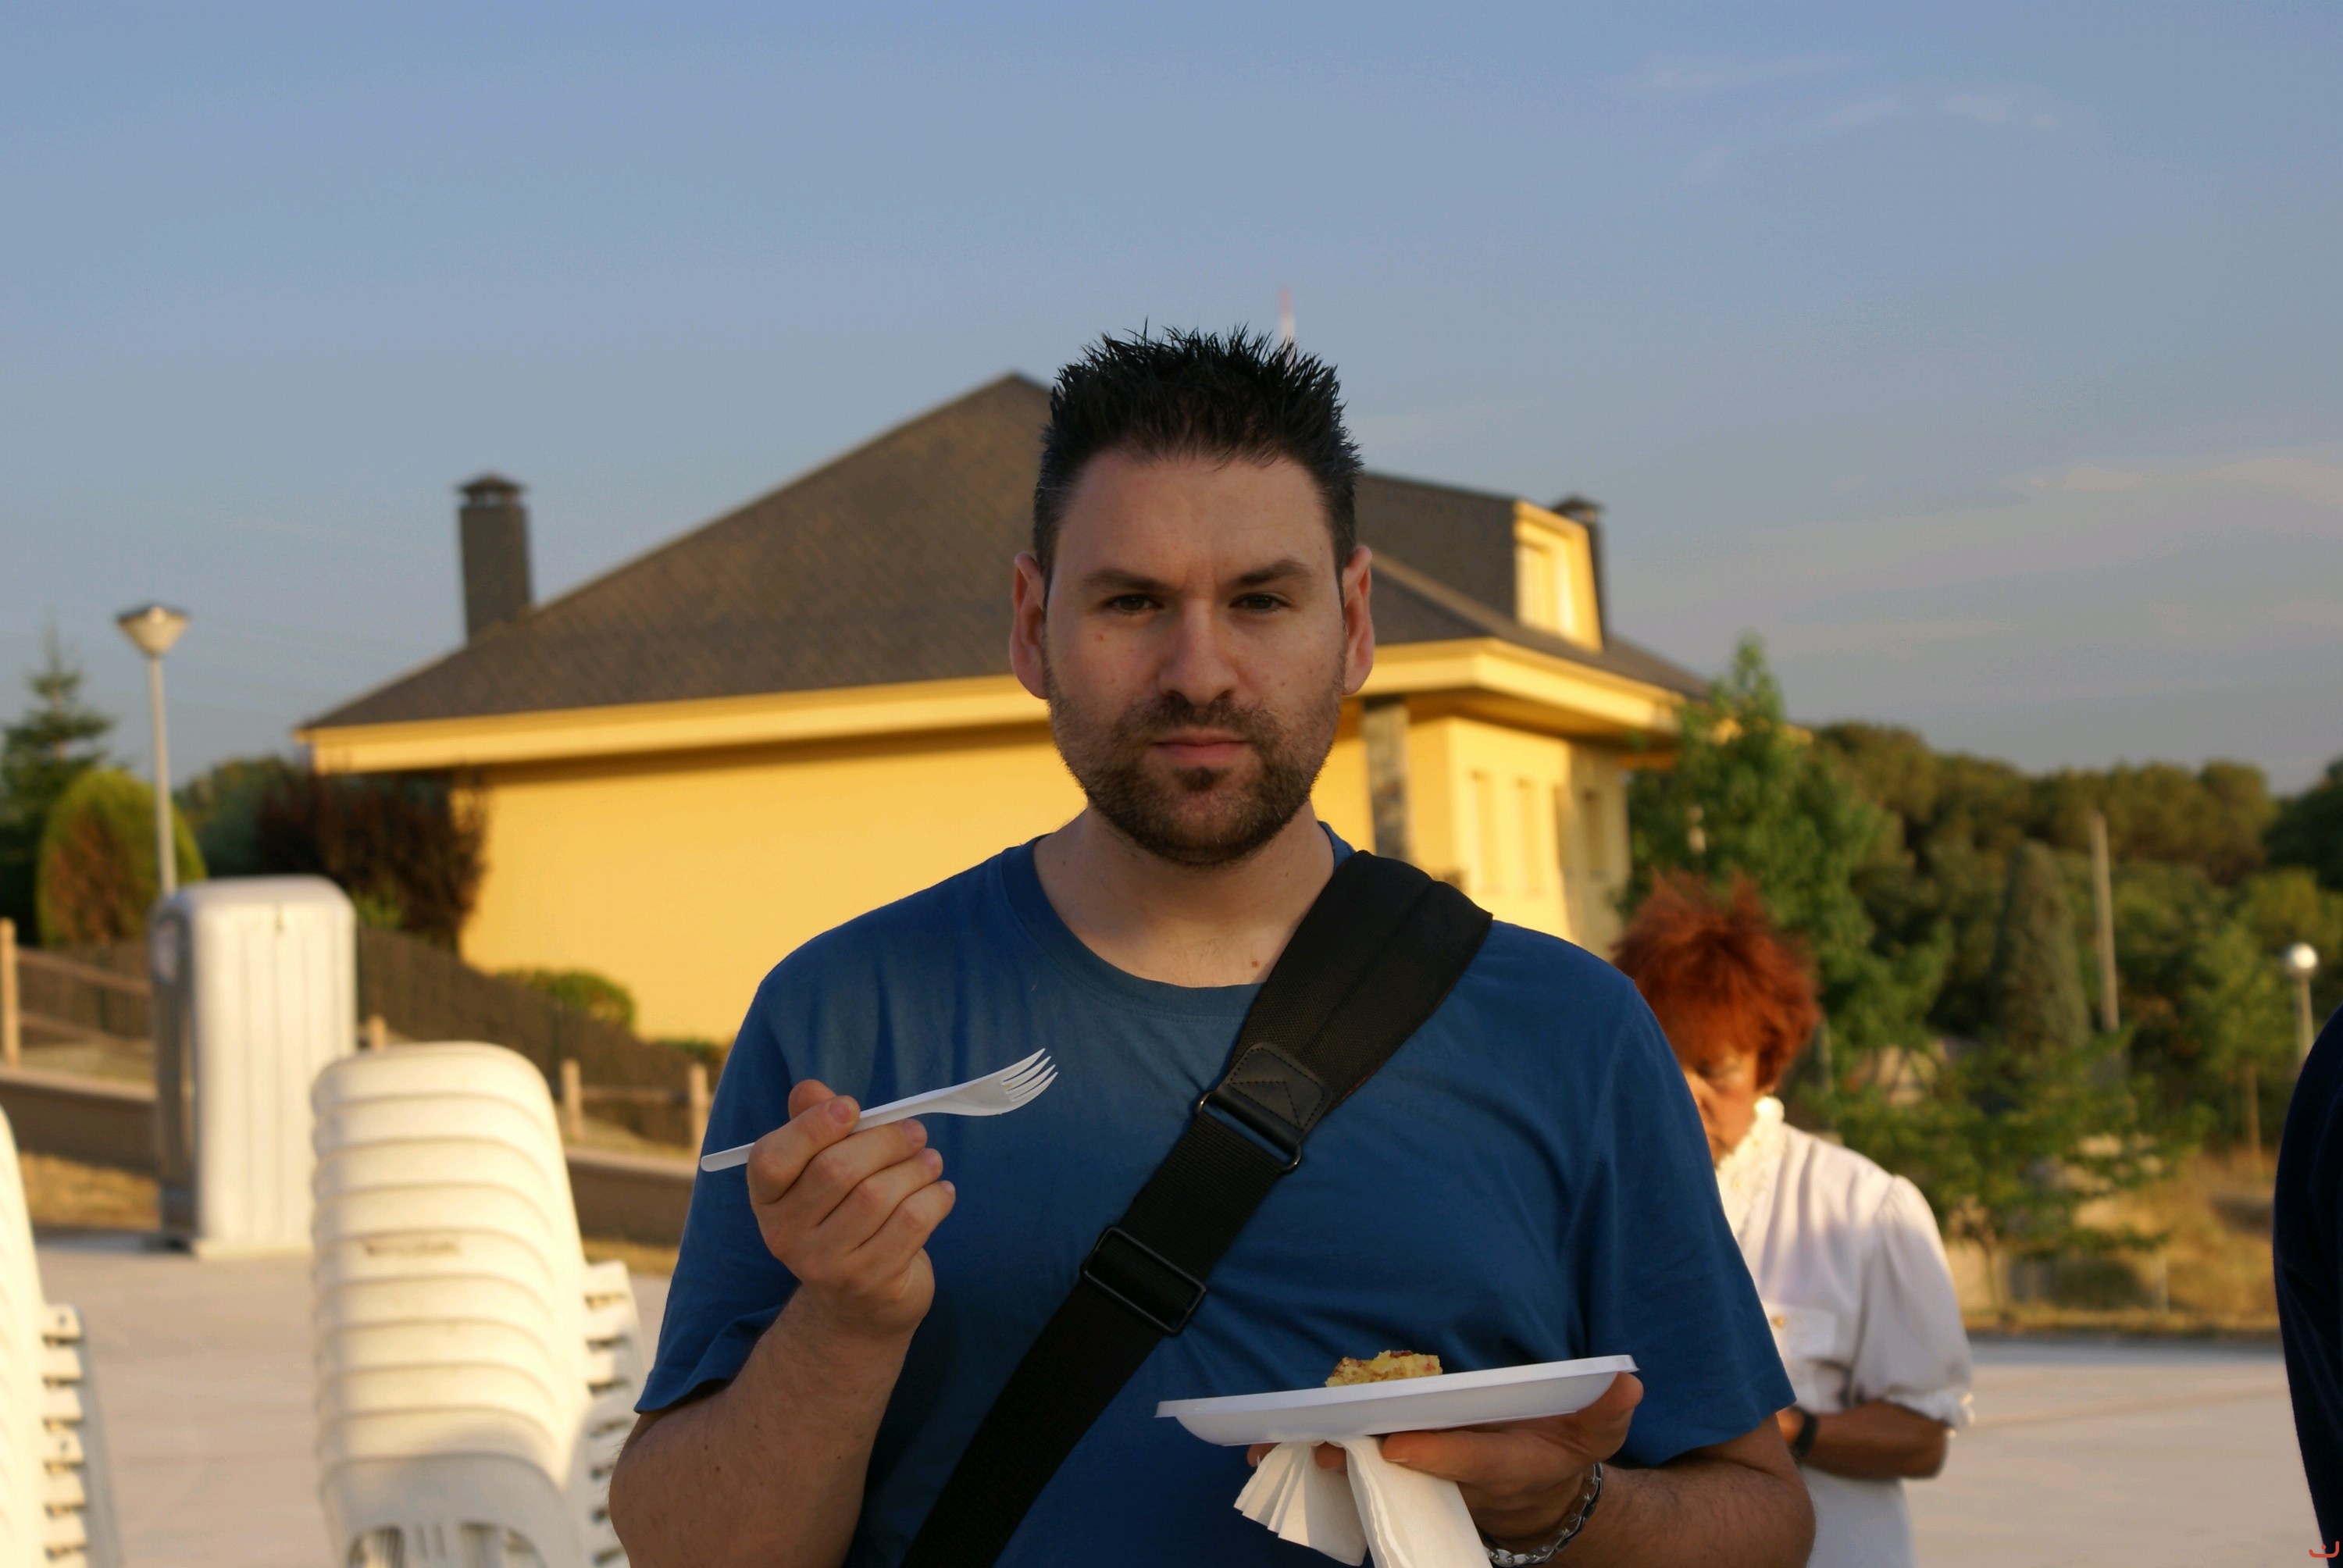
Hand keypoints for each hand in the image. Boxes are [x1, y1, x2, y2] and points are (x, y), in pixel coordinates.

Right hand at [745, 1078, 956, 1342]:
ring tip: (930, 1161)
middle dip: (886, 1141)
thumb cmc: (842, 1216)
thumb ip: (813, 1127)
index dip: (812, 1126)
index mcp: (766, 1200)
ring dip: (916, 1168)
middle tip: (916, 1132)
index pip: (772, 1158)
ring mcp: (825, 1265)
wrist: (857, 1306)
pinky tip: (940, 1192)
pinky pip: (910, 1224)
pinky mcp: (869, 1282)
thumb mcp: (819, 1173)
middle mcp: (785, 1236)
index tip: (851, 1107)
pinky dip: (934, 1198)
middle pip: (837, 1169)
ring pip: (878, 1195)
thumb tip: (809, 1089)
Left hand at [1247, 1372, 1642, 1547]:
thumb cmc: (1560, 1451)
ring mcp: (1422, 1482)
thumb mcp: (1592, 1432)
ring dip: (1322, 1461)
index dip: (1434, 1456)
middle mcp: (1455, 1480)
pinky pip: (1352, 1470)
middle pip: (1401, 1473)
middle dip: (1359, 1459)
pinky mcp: (1398, 1477)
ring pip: (1366, 1476)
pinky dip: (1315, 1458)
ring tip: (1274, 1446)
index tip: (1396, 1445)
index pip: (1467, 1461)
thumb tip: (1626, 1381)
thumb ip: (1605, 1409)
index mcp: (1504, 1463)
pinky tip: (1271, 1447)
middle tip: (1320, 1442)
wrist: (1535, 1500)